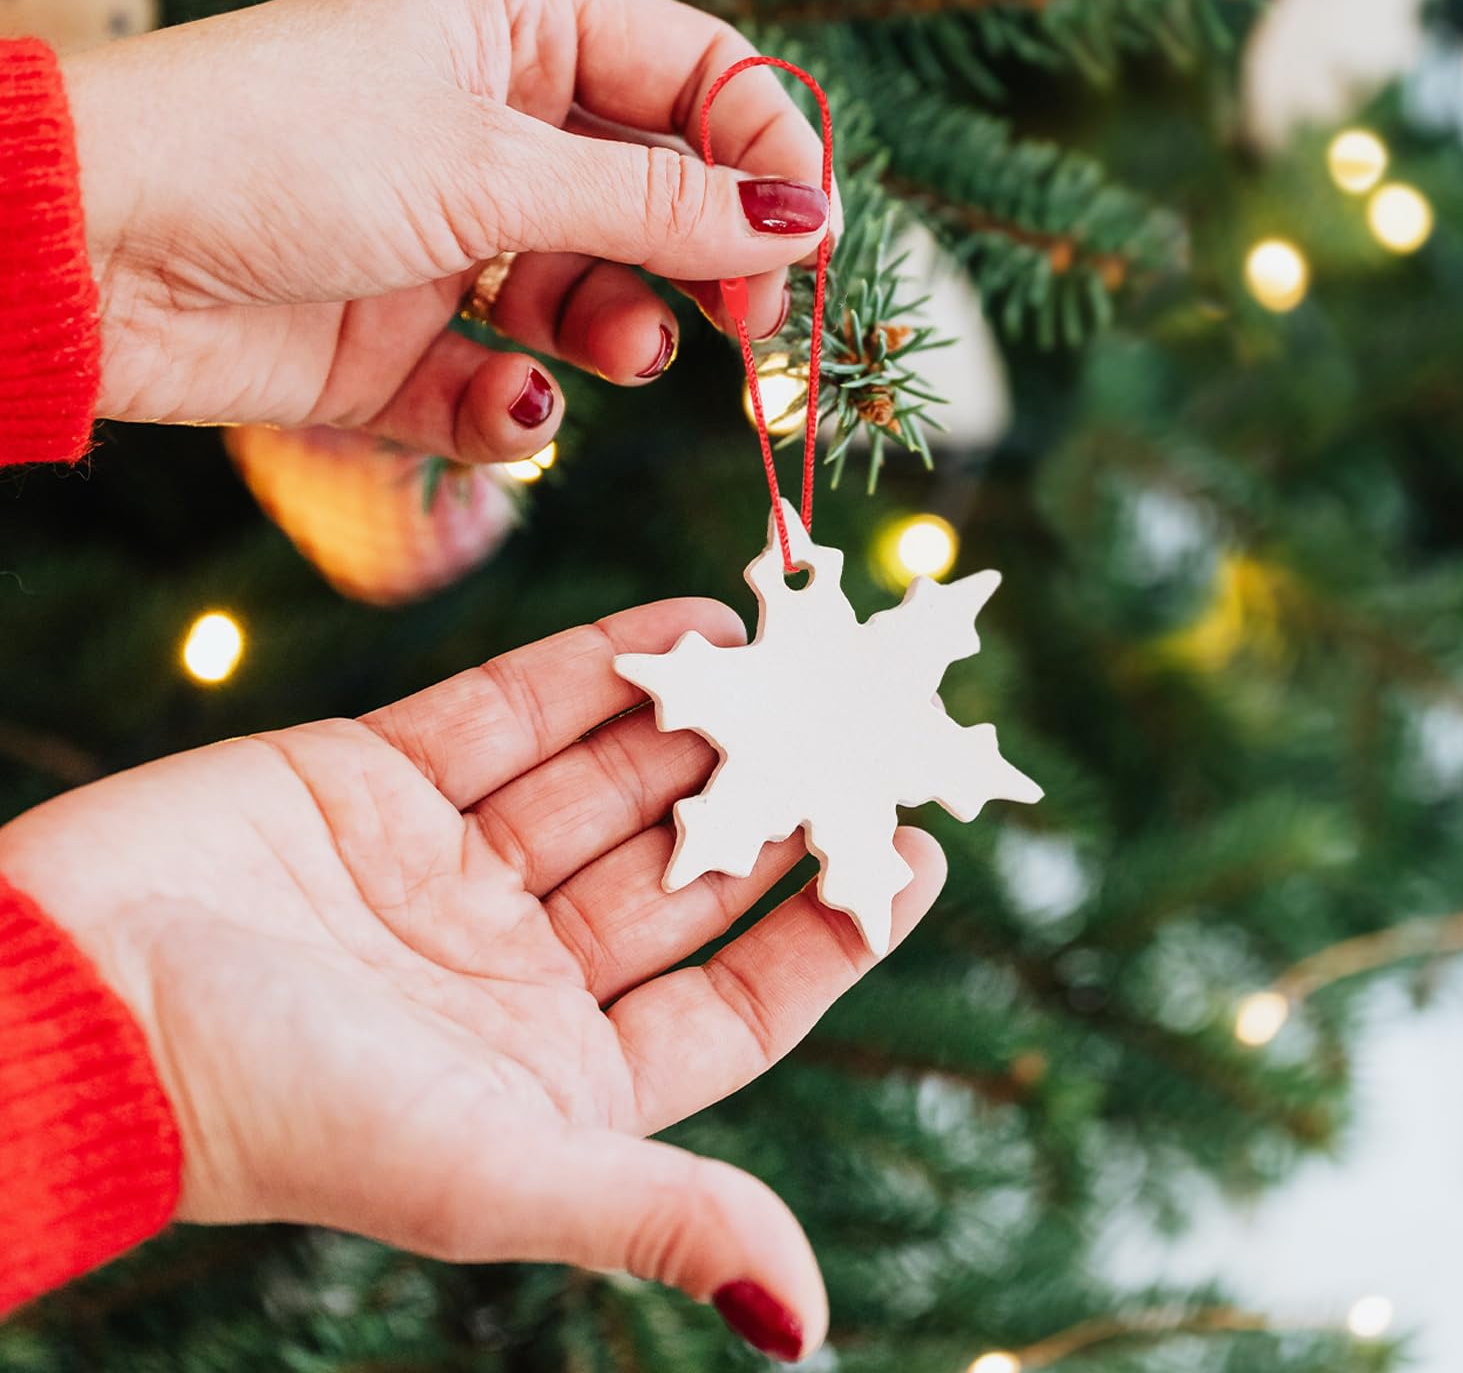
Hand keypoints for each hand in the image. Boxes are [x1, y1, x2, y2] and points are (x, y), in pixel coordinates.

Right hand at [0, 599, 941, 1360]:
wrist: (59, 998)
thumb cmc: (269, 1109)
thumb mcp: (484, 1169)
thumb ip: (651, 1213)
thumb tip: (800, 1318)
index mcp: (557, 1073)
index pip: (735, 994)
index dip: (830, 927)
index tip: (914, 852)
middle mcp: (517, 969)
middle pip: (685, 869)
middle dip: (775, 798)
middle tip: (867, 723)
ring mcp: (452, 867)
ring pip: (611, 779)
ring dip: (703, 719)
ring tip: (795, 655)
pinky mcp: (383, 775)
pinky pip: (520, 710)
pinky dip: (602, 664)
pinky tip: (688, 621)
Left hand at [65, 0, 834, 462]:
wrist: (91, 255)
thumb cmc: (276, 152)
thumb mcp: (490, 164)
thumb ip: (657, 202)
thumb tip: (802, 217)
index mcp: (514, 31)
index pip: (691, 76)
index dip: (762, 153)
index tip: (808, 238)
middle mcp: (491, 131)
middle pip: (658, 196)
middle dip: (708, 264)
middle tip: (751, 329)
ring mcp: (453, 240)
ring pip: (594, 296)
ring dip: (619, 334)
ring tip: (612, 353)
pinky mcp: (409, 341)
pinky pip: (508, 383)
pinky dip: (519, 408)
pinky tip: (506, 407)